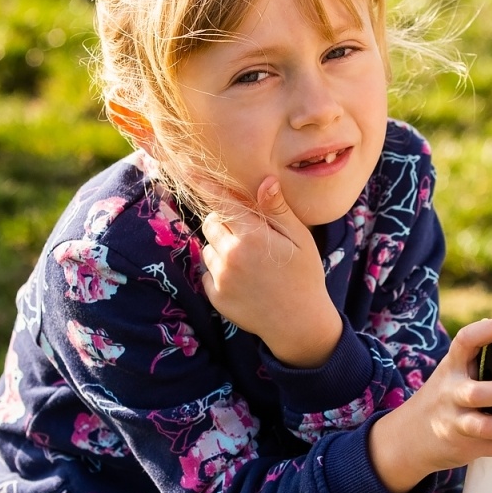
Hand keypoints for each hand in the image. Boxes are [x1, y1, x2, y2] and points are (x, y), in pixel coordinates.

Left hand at [200, 176, 342, 368]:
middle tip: (248, 234)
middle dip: (224, 221)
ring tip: (248, 260)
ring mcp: (221, 277)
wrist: (299, 323)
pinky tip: (243, 279)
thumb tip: (265, 181)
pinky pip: (207, 271)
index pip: (222, 203)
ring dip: (221, 247)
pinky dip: (219, 270)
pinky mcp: (215, 295)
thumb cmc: (304, 276)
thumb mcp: (300, 239)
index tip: (187, 169)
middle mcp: (231, 255)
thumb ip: (278, 210)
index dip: (205, 185)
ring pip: (207, 247)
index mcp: (253, 237)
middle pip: (211, 222)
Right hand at [368, 318, 491, 492]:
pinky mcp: (466, 446)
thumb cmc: (443, 398)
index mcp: (451, 367)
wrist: (409, 438)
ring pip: (486, 427)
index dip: (489, 332)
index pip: (465, 341)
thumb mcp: (452, 375)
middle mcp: (451, 394)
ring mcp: (457, 423)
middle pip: (475, 394)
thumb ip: (479, 362)